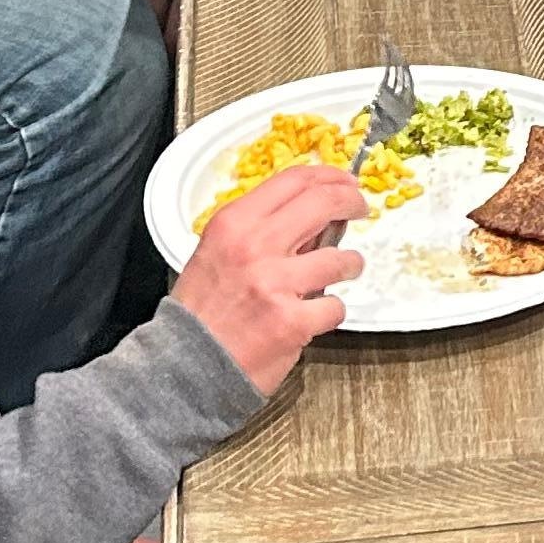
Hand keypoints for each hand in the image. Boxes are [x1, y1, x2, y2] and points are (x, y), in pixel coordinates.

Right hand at [169, 158, 366, 396]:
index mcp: (234, 224)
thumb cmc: (201, 311)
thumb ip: (259, 231)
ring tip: (344, 270)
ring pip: (341, 259)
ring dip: (350, 263)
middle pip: (323, 204)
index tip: (344, 182)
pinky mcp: (293, 322)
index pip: (294, 181)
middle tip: (360, 208)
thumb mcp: (217, 254)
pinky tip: (315, 314)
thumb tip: (314, 216)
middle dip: (351, 202)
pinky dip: (330, 311)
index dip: (328, 177)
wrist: (184, 365)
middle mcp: (255, 247)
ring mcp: (276, 284)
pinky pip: (334, 306)